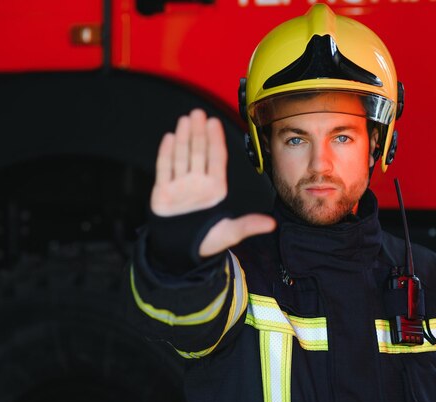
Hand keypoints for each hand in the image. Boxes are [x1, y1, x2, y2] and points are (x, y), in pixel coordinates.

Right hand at [150, 109, 275, 256]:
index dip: (215, 141)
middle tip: (199, 114)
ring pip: (182, 156)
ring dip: (184, 138)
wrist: (180, 253)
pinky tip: (170, 138)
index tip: (215, 123)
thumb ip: (248, 226)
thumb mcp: (230, 233)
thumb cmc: (206, 242)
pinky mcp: (163, 191)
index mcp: (215, 189)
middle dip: (199, 133)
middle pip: (198, 152)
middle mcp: (198, 183)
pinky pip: (165, 169)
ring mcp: (180, 185)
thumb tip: (272, 225)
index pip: (215, 159)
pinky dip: (166, 153)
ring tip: (186, 120)